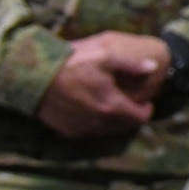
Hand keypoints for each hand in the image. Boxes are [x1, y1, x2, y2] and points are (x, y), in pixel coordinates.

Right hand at [35, 31, 170, 137]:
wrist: (34, 76)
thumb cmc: (72, 63)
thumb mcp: (105, 57)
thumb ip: (132, 65)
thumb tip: (154, 67)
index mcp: (112, 105)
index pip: (140, 118)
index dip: (146, 110)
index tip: (145, 102)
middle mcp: (99, 122)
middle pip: (125, 126)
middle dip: (131, 116)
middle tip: (129, 103)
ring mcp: (83, 128)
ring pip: (108, 131)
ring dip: (114, 122)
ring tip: (112, 106)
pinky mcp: (68, 131)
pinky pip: (90, 132)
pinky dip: (96, 125)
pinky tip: (93, 110)